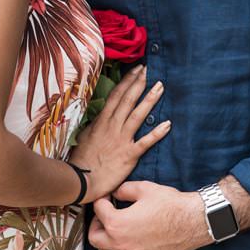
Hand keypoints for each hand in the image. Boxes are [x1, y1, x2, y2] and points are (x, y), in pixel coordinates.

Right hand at [68, 65, 169, 198]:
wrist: (81, 179)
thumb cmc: (81, 159)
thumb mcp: (85, 135)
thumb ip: (96, 123)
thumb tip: (102, 114)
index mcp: (101, 121)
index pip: (116, 96)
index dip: (127, 81)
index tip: (136, 70)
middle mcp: (112, 126)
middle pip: (127, 100)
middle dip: (139, 84)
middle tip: (149, 70)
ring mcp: (121, 139)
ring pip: (138, 115)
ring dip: (149, 100)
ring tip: (160, 87)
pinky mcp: (129, 154)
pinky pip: (146, 142)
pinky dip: (157, 133)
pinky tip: (168, 124)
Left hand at [90, 180, 211, 249]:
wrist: (194, 221)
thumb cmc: (170, 204)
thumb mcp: (144, 189)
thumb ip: (123, 190)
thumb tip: (114, 192)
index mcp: (117, 223)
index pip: (98, 210)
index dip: (101, 201)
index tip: (108, 198)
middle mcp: (121, 243)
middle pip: (95, 237)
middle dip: (96, 224)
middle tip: (105, 217)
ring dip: (102, 246)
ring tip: (108, 236)